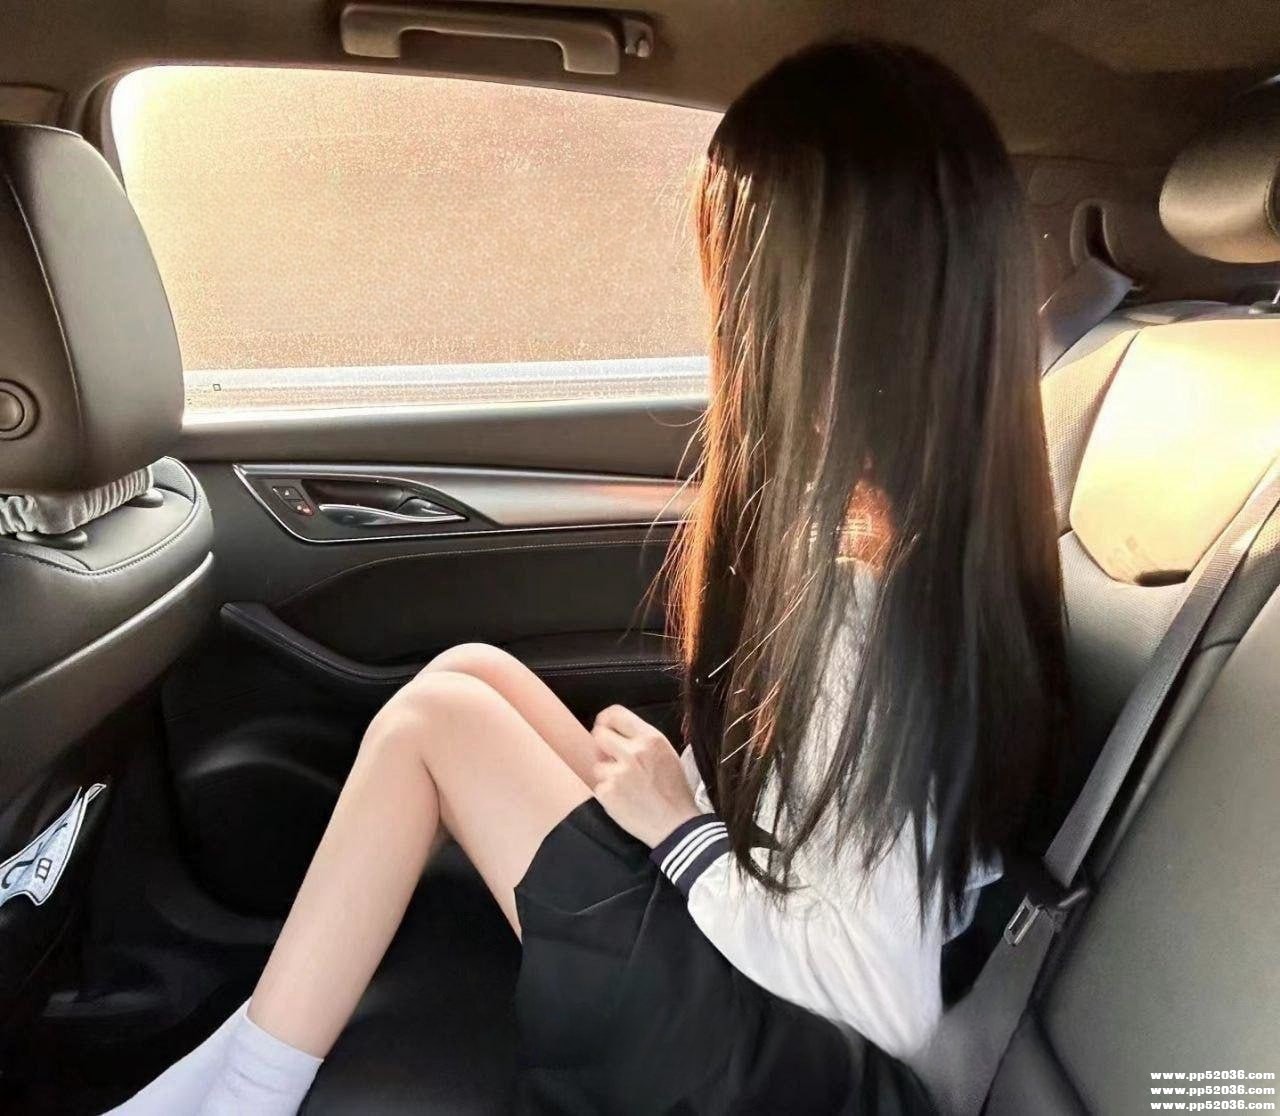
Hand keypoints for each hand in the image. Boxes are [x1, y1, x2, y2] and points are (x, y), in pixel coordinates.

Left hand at [590, 705, 700, 847]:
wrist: (677, 826)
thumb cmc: (674, 791)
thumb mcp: (666, 754)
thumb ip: (641, 741)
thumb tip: (616, 734)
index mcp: (650, 738)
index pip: (615, 713)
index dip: (605, 720)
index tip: (603, 727)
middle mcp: (633, 752)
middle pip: (598, 735)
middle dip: (602, 746)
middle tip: (611, 758)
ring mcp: (618, 773)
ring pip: (598, 764)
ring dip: (607, 774)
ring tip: (627, 787)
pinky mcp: (607, 793)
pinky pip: (599, 786)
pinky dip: (608, 794)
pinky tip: (625, 800)